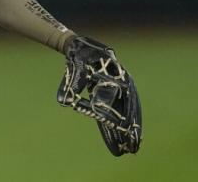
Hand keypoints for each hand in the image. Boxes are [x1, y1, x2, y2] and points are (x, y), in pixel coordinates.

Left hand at [56, 36, 141, 155]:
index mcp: (119, 78)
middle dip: (130, 131)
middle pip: (129, 111)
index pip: (127, 104)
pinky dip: (113, 121)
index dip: (129, 121)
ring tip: (125, 148)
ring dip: (123, 129)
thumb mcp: (76, 69)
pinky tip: (113, 135)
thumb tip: (65, 102)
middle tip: (132, 150)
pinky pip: (114, 109)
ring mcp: (118, 88)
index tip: (129, 135)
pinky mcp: (110, 92)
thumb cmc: (79, 56)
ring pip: (123, 112)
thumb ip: (74, 85)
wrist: (77, 47)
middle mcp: (123, 84)